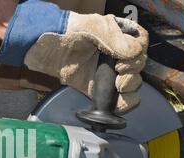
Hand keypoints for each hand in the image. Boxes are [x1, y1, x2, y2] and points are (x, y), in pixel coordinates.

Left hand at [24, 12, 148, 113]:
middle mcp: (116, 54)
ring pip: (133, 84)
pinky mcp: (97, 89)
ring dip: (131, 88)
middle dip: (133, 72)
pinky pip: (117, 99)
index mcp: (118, 34)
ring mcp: (107, 72)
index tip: (123, 61)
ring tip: (118, 86)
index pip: (141, 44)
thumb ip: (113, 38)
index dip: (138, 54)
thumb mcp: (91, 27)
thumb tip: (134, 53)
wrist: (42, 49)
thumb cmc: (64, 32)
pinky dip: (123, 104)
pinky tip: (117, 104)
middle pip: (139, 66)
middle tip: (118, 74)